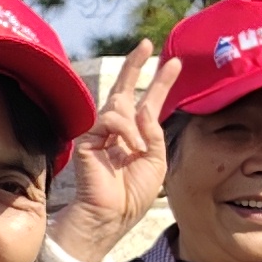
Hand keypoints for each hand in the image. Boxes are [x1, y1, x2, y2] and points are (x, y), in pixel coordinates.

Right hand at [51, 41, 173, 261]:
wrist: (110, 216)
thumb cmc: (133, 195)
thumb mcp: (157, 162)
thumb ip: (154, 133)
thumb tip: (142, 109)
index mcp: (136, 137)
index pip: (148, 103)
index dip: (161, 82)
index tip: (174, 62)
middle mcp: (118, 131)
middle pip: (125, 90)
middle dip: (135, 66)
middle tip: (147, 44)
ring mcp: (101, 134)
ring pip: (118, 105)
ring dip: (135, 122)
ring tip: (137, 148)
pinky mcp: (88, 139)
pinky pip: (110, 120)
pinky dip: (124, 131)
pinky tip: (128, 148)